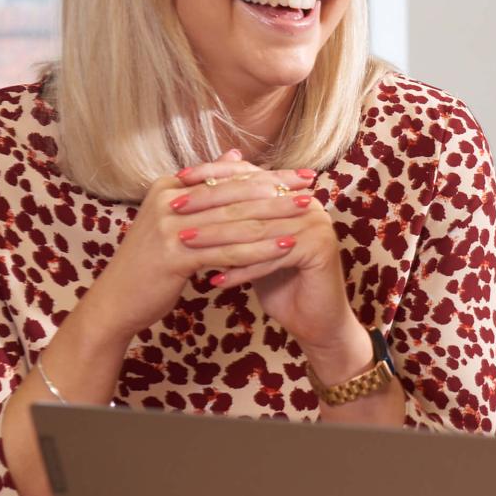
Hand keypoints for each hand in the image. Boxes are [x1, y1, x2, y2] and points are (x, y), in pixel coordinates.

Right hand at [85, 151, 318, 344]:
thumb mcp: (176, 216)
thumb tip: (235, 153)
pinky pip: (226, 251)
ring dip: (276, 215)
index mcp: (170, 187)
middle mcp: (167, 200)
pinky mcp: (173, 256)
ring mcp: (168, 227)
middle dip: (278, 188)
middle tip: (313, 186)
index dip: (268, 172)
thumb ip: (205, 186)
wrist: (117, 300)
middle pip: (234, 192)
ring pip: (234, 219)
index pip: (228, 174)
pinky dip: (259, 249)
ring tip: (308, 212)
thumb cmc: (153, 260)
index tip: (302, 173)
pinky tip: (286, 246)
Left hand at [164, 159, 364, 361]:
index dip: (213, 176)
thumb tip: (191, 190)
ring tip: (185, 243)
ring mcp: (317, 225)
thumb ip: (233, 216)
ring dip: (218, 237)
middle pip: (250, 199)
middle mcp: (307, 203)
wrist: (314, 320)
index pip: (248, 175)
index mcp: (292, 193)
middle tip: (175, 210)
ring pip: (258, 228)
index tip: (177, 182)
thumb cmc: (278, 281)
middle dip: (209, 205)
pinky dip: (242, 270)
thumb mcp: (251, 244)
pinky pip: (272, 257)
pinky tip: (214, 280)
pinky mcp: (320, 249)